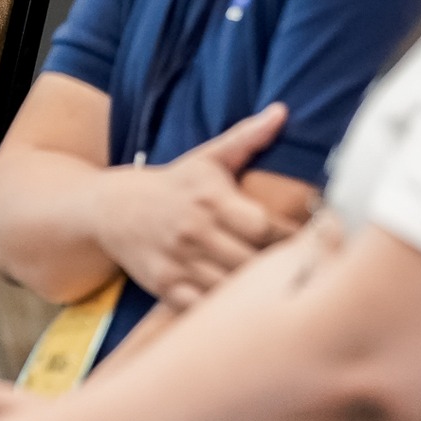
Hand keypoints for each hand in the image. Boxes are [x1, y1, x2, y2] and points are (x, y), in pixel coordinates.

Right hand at [94, 103, 293, 309]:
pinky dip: (220, 308)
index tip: (308, 242)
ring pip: (229, 289)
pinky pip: (202, 307)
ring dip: (250, 291)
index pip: (265, 226)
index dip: (291, 238)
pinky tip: (234, 302)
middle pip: (251, 262)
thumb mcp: (207, 158)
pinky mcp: (164, 286)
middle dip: (276, 268)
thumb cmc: (173, 183)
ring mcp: (178, 261)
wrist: (111, 208)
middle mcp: (194, 230)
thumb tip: (282, 112)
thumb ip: (247, 138)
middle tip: (298, 271)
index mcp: (212, 198)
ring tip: (271, 289)